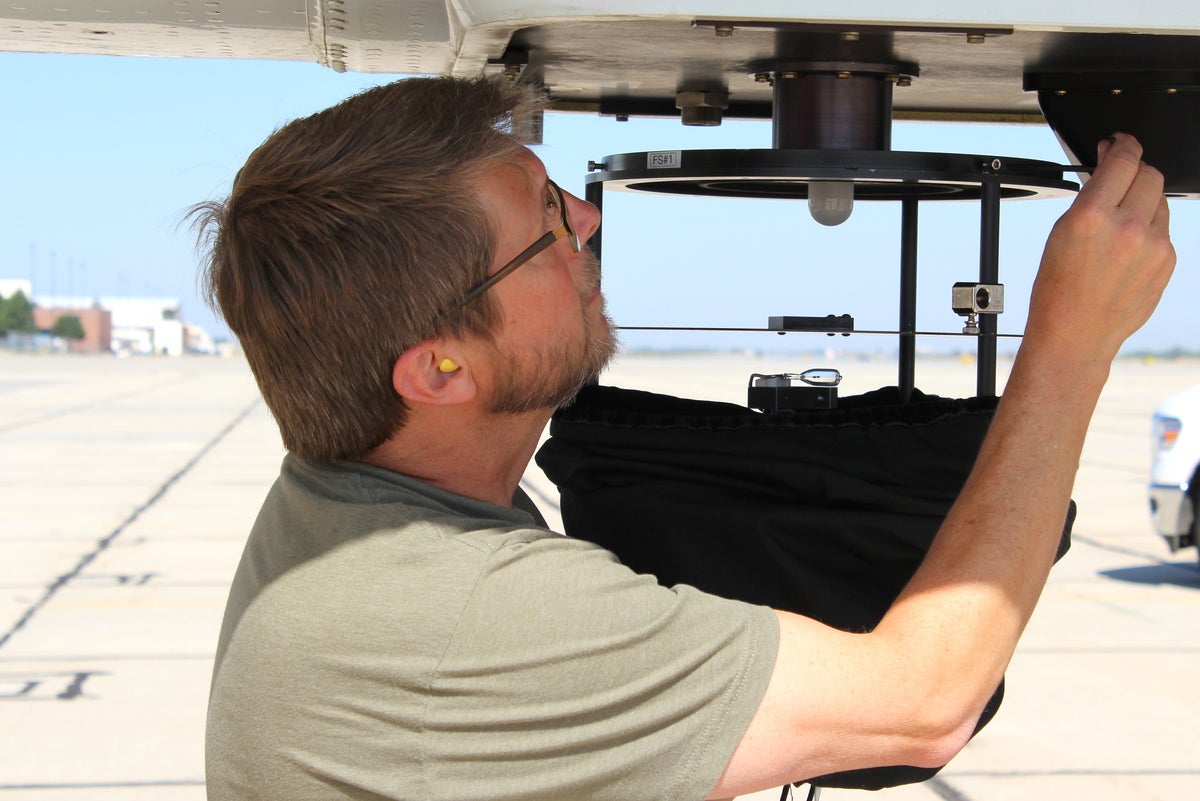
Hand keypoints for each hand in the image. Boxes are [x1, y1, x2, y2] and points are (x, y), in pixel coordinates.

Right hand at [1025, 133, 1175, 359]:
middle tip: (1122, 174)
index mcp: (1092, 217)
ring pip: (1160, 200)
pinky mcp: (1167, 261)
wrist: (1075, 333)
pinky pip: (1164, 229)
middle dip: (1136, 169)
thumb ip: (1091, 198)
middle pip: (1150, 174)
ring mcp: (1153, 245)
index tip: (1122, 142)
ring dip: (1144, 198)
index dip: (1125, 144)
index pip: (1124, 160)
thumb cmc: (1059, 290)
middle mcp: (1127, 228)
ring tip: (1121, 218)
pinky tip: (1127, 247)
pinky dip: (1149, 228)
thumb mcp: (1061, 234)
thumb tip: (1111, 170)